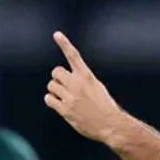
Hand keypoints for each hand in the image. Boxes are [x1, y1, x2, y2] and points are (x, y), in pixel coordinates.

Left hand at [46, 32, 127, 146]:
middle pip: (56, 72)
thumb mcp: (98, 88)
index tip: (56, 34)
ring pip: (51, 86)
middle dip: (58, 79)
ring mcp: (70, 97)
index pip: (73, 56)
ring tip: (64, 98)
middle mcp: (78, 84)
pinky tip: (59, 104)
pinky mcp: (65, 109)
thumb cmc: (106, 108)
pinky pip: (49, 99)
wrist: (111, 125)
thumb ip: (83, 81)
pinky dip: (51, 100)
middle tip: (64, 87)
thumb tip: (66, 80)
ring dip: (55, 91)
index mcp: (87, 76)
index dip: (64, 44)